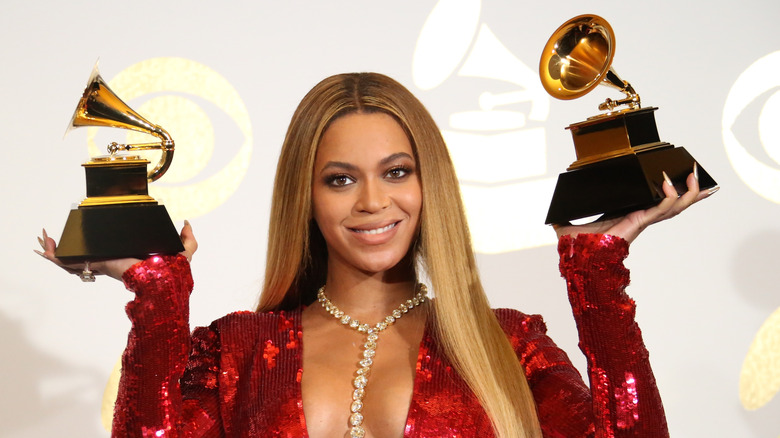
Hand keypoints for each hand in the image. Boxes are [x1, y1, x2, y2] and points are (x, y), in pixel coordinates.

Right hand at [35, 220, 197, 281]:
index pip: (105, 253)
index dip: (91, 246)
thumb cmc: (174, 273)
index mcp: (128, 258)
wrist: (165, 282)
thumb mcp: (185, 251)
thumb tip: (186, 222)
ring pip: (74, 261)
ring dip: (56, 251)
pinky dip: (57, 256)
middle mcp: (113, 262)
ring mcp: (104, 264)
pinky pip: (73, 263)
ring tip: (44, 241)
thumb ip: (187, 238)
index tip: (81, 235)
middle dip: (67, 250)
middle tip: (53, 239)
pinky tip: (47, 248)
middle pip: (85, 257)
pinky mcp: (99, 264)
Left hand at [553, 165, 717, 243]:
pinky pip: (660, 208)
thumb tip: (553, 211)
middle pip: (673, 204)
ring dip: (687, 193)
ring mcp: (641, 220)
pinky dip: (669, 197)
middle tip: (701, 177)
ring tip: (696, 177)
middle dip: (690, 192)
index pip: (656, 203)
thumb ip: (566, 215)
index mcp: (629, 215)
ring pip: (673, 207)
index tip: (686, 182)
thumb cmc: (578, 246)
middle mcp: (639, 218)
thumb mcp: (570, 224)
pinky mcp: (639, 222)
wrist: (579, 259)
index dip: (673, 194)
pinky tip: (671, 185)